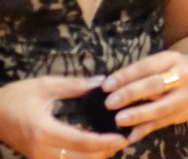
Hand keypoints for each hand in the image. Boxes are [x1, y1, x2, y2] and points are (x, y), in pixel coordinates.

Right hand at [0, 75, 128, 158]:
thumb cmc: (15, 98)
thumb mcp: (44, 86)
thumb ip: (74, 86)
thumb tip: (102, 82)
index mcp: (44, 131)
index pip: (80, 141)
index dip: (103, 142)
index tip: (122, 137)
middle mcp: (41, 150)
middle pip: (80, 158)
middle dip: (105, 152)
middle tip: (125, 140)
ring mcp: (38, 157)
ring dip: (94, 157)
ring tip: (114, 144)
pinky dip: (82, 157)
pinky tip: (95, 148)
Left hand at [99, 48, 187, 143]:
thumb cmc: (176, 69)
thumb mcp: (164, 62)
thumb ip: (140, 73)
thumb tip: (109, 85)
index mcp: (173, 59)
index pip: (147, 67)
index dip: (126, 76)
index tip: (106, 86)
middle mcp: (182, 76)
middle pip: (155, 85)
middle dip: (131, 94)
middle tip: (110, 102)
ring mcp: (185, 96)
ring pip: (161, 107)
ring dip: (138, 115)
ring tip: (119, 120)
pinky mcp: (184, 113)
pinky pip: (162, 123)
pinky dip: (145, 129)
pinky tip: (130, 135)